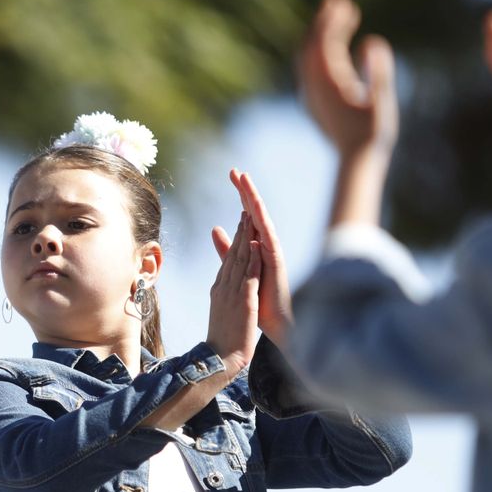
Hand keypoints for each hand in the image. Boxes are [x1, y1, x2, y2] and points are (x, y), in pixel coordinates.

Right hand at [206, 213, 261, 375]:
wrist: (221, 358)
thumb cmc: (223, 340)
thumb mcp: (221, 313)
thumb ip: (223, 296)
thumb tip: (223, 288)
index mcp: (219, 289)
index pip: (227, 260)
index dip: (234, 240)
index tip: (240, 225)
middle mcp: (223, 287)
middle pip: (232, 254)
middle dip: (239, 232)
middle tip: (245, 212)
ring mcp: (232, 293)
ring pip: (240, 260)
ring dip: (246, 238)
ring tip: (250, 220)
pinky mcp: (244, 301)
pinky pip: (249, 275)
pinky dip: (254, 258)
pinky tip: (258, 245)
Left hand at [214, 169, 292, 345]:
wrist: (273, 321)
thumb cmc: (259, 296)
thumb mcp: (238, 265)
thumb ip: (227, 248)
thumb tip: (215, 228)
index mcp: (256, 242)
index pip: (246, 213)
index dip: (240, 193)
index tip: (232, 174)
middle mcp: (265, 243)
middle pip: (255, 211)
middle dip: (246, 190)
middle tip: (237, 171)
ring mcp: (272, 252)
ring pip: (262, 220)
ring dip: (254, 201)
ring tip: (247, 182)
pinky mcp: (276, 263)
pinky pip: (269, 241)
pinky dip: (262, 227)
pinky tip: (255, 214)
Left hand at [299, 0, 398, 159]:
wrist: (356, 162)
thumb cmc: (372, 134)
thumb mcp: (380, 100)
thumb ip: (378, 70)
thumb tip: (373, 42)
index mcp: (328, 85)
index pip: (323, 44)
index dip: (331, 21)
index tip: (343, 1)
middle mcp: (314, 88)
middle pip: (311, 46)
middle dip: (323, 21)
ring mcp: (312, 95)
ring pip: (308, 57)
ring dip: (320, 35)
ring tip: (339, 16)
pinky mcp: (315, 102)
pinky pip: (311, 69)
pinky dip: (320, 52)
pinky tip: (335, 46)